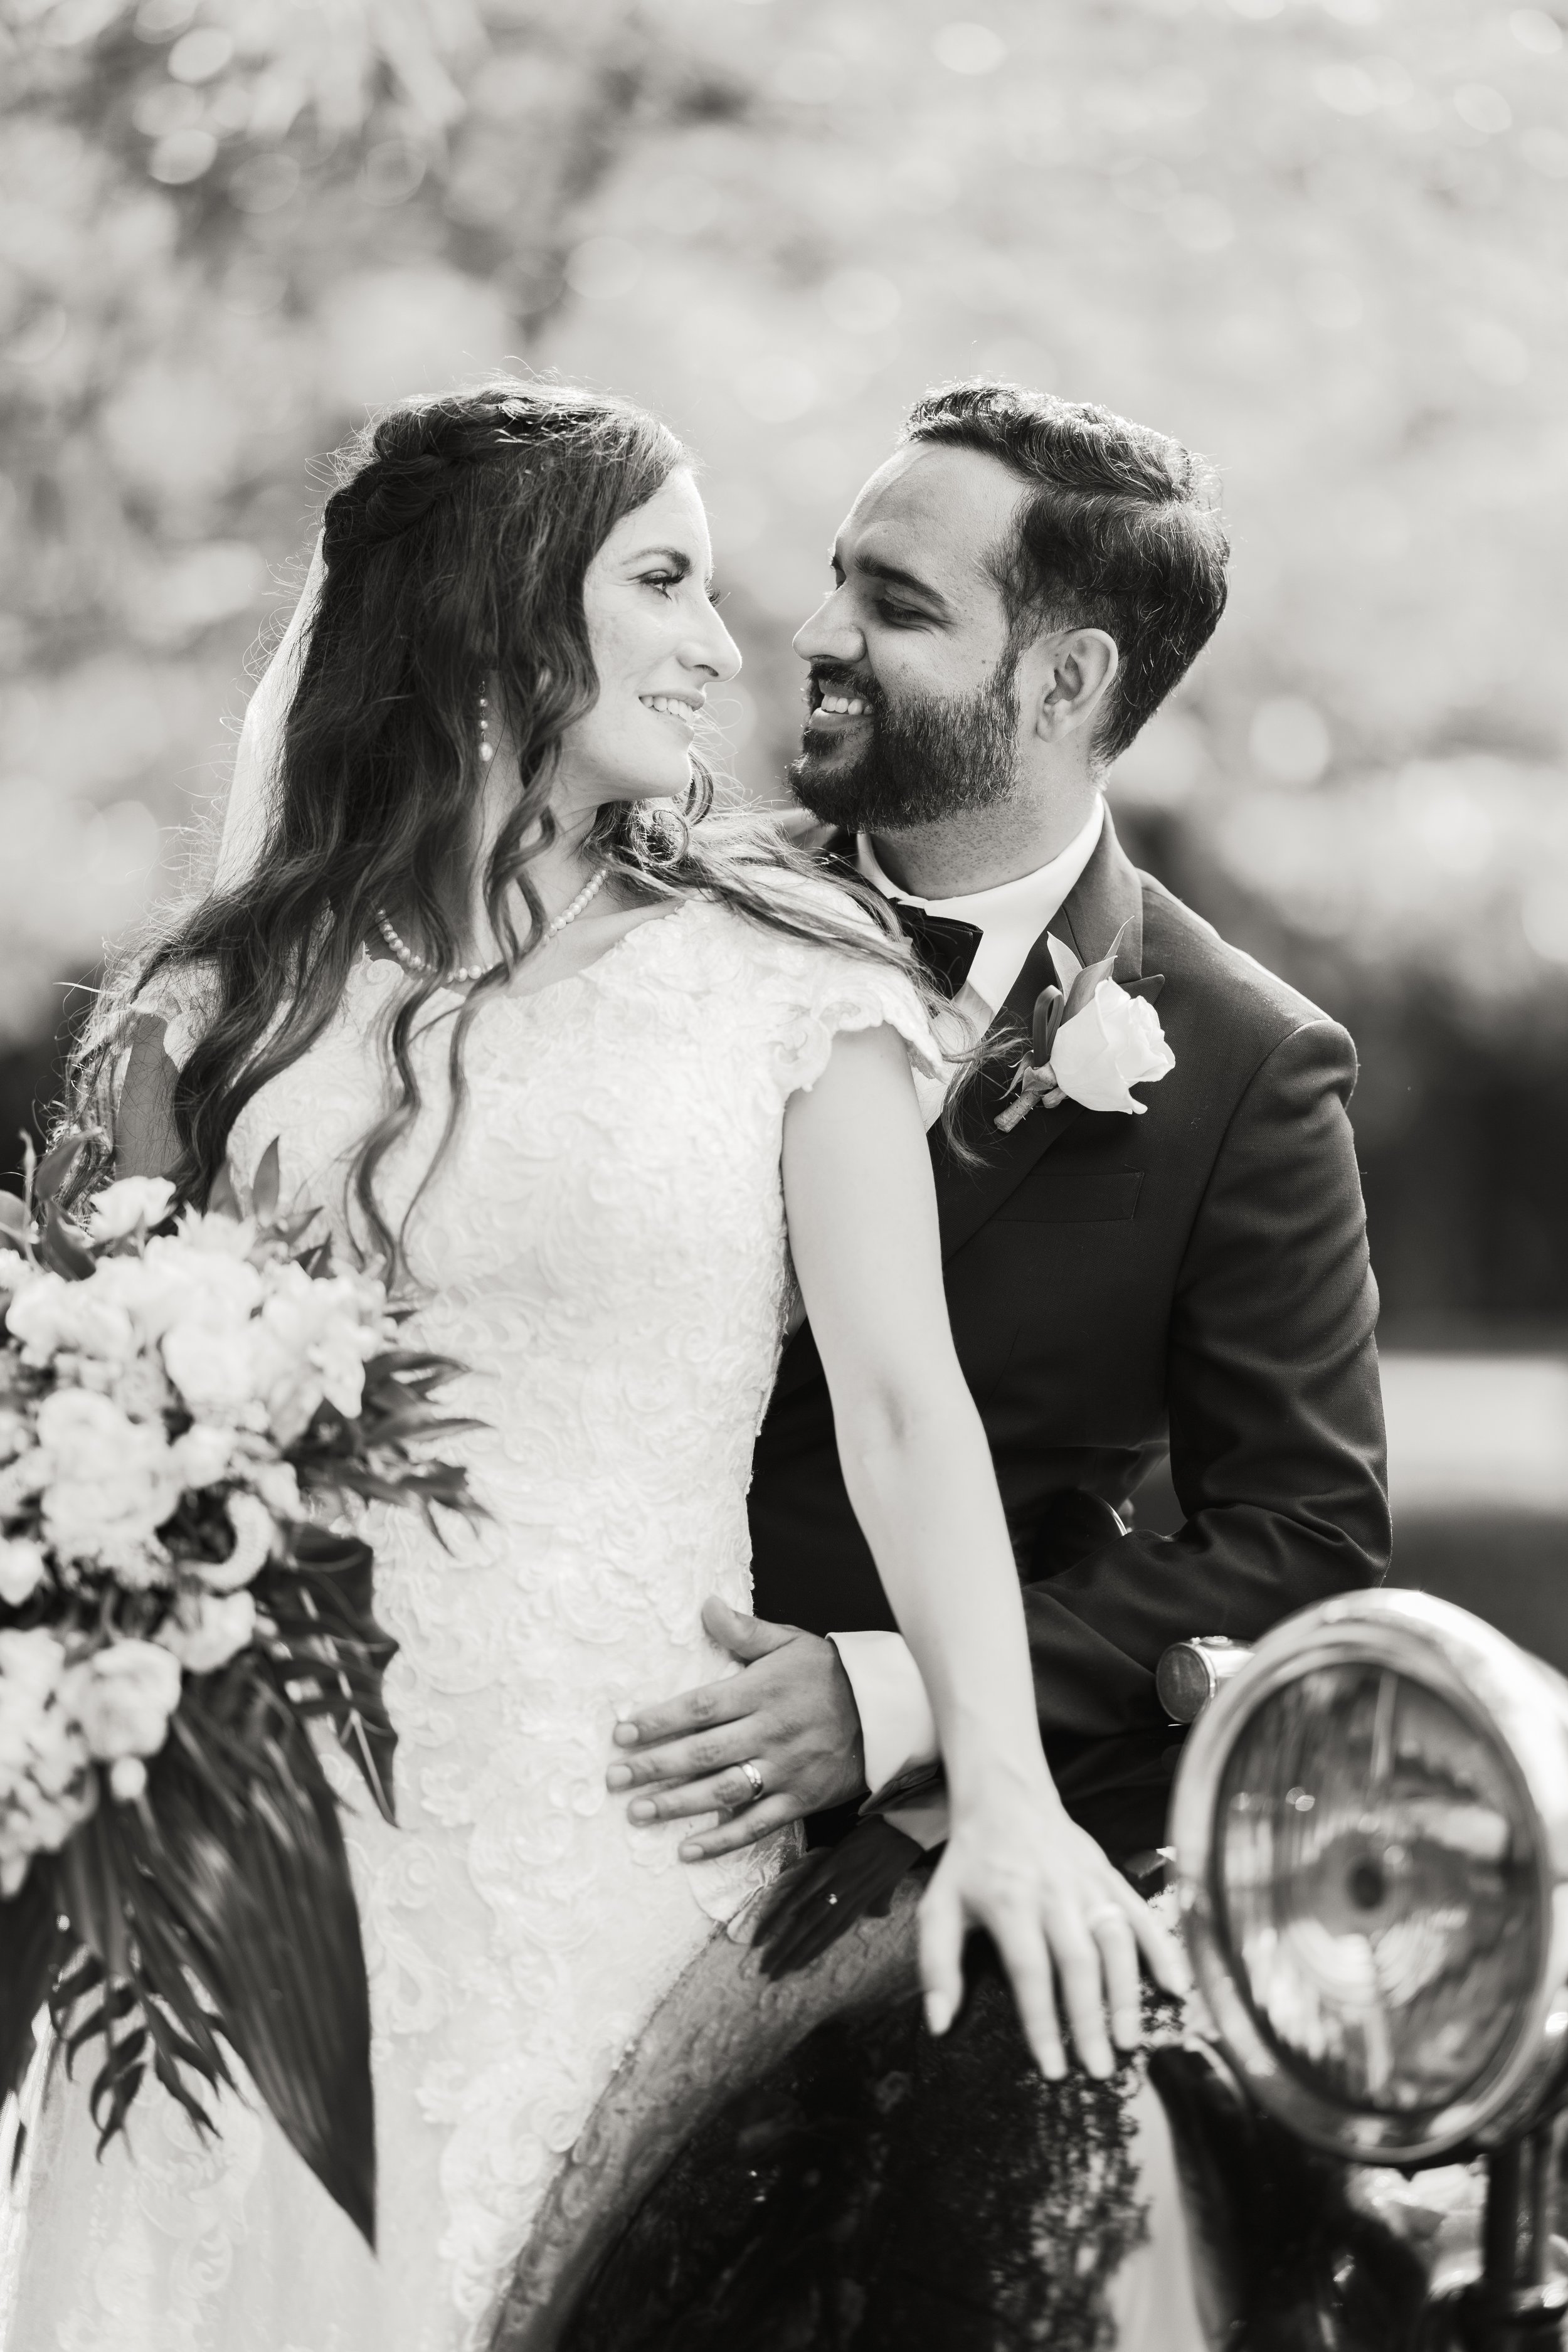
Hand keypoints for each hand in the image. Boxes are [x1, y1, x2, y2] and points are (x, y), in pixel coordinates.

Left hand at [606, 1597, 866, 1860]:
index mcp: (762, 1691)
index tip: (623, 1733)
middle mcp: (770, 1731)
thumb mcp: (791, 1642)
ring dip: (678, 1804)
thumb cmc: (829, 1673)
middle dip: (656, 1766)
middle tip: (615, 1778)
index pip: (701, 1707)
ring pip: (724, 1790)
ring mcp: (786, 1769)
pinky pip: (757, 1824)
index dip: (660, 1721)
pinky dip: (723, 1840)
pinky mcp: (801, 1799)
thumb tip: (705, 1606)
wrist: (887, 1711)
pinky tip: (688, 1850)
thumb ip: (745, 1631)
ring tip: (638, 1813)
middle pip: (704, 1752)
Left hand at [919, 1769, 1189, 2081]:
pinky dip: (1163, 1950)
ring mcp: (1089, 1884)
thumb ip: (937, 1965)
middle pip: (1078, 1962)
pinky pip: (1143, 1914)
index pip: (1030, 1971)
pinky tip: (1178, 1987)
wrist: (1007, 1798)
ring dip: (1127, 1992)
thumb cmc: (972, 1862)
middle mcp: (1054, 1894)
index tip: (1053, 2068)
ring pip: (1116, 1941)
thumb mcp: (939, 1906)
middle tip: (1101, 2069)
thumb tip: (939, 2024)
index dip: (1042, 2022)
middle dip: (1090, 2019)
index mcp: (1010, 1902)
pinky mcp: (1111, 1876)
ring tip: (1131, 2041)